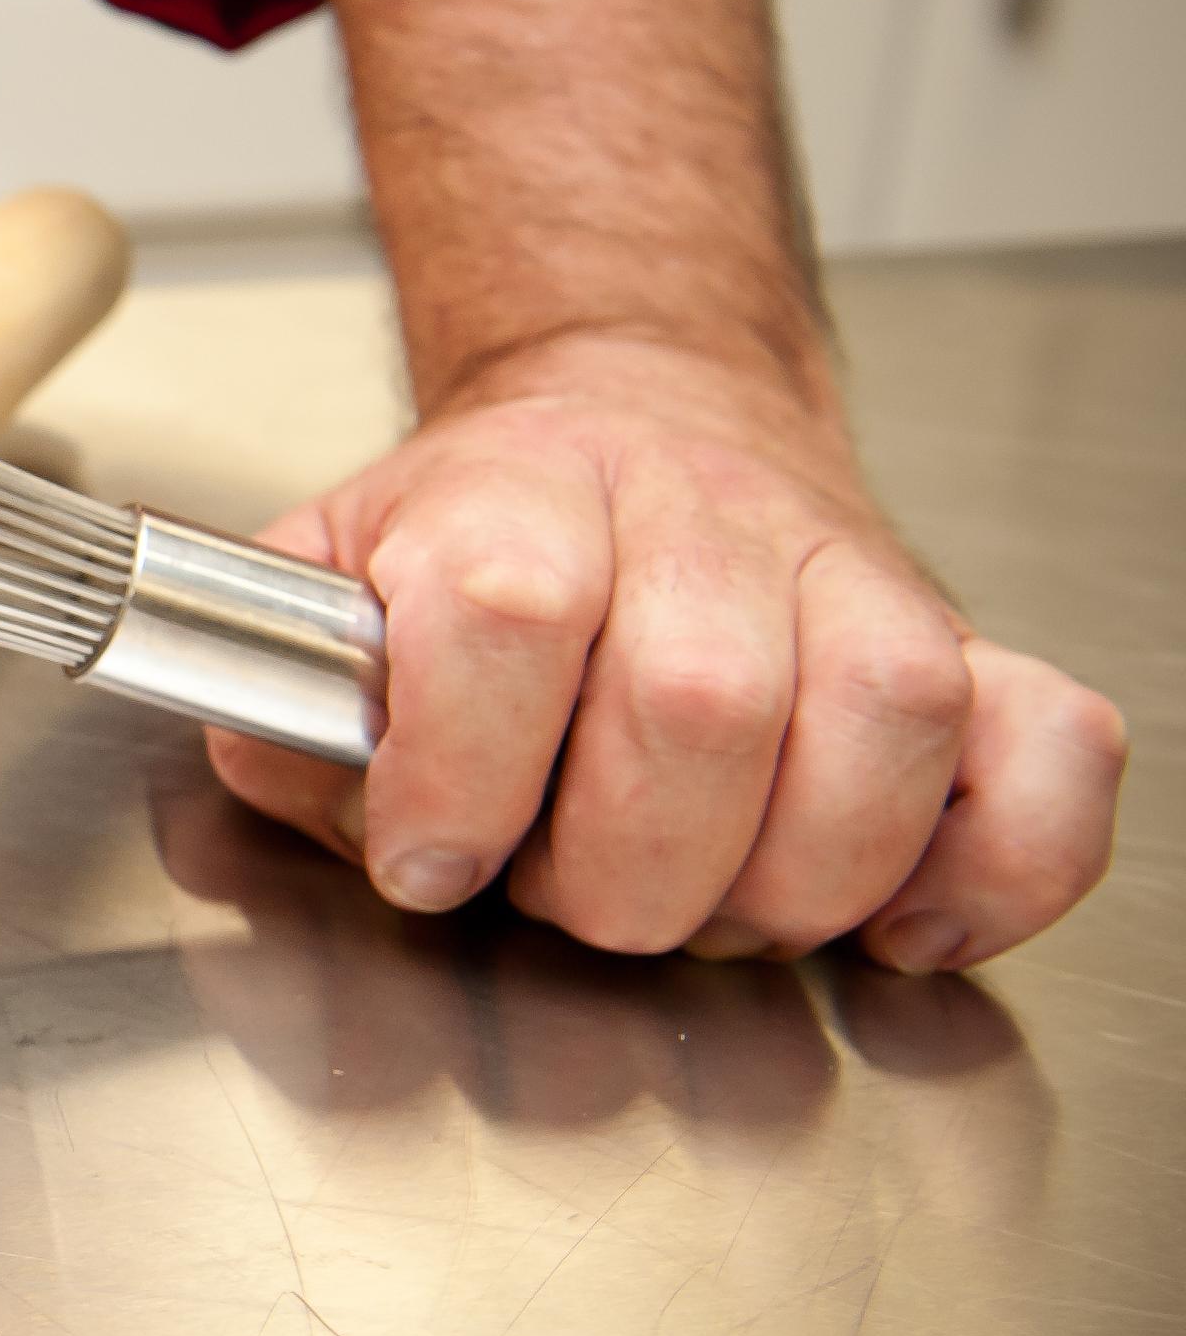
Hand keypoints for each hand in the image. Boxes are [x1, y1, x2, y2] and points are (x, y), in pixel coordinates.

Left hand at [206, 331, 1122, 970]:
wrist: (632, 416)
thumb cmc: (479, 544)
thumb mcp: (329, 591)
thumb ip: (285, 702)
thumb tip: (303, 771)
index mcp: (521, 494)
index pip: (509, 611)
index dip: (463, 771)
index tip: (431, 858)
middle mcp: (700, 520)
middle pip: (700, 705)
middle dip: (620, 868)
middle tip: (573, 887)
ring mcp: (853, 577)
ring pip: (882, 729)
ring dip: (789, 879)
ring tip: (710, 899)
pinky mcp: (968, 643)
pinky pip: (1049, 753)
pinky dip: (995, 868)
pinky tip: (897, 919)